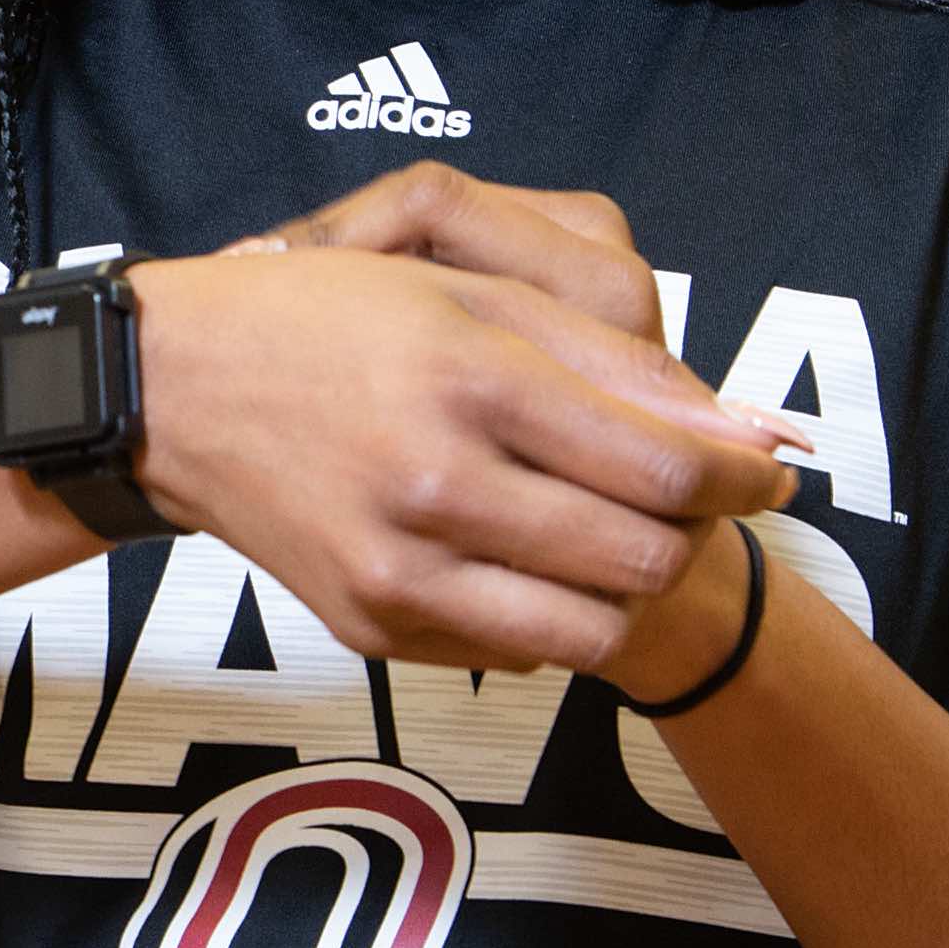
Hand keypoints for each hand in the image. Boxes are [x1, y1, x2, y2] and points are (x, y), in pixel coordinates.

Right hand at [128, 171, 787, 671]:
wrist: (175, 391)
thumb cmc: (331, 319)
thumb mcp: (472, 294)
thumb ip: (615, 364)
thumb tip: (746, 434)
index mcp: (472, 379)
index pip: (667, 466)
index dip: (746, 476)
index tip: (773, 468)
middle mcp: (436, 485)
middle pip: (643, 557)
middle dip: (693, 533)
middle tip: (686, 497)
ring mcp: (400, 569)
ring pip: (591, 630)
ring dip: (626, 588)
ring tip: (609, 531)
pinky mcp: (373, 627)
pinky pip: (514, 653)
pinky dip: (545, 612)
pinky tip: (517, 552)